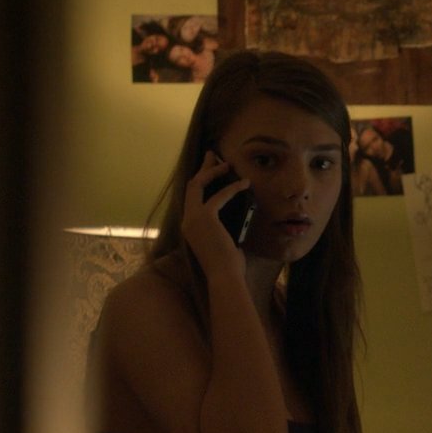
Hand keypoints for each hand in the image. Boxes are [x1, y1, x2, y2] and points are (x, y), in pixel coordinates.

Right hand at [183, 152, 250, 276]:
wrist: (224, 277)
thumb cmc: (228, 266)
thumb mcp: (225, 241)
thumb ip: (225, 228)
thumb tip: (239, 216)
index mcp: (190, 226)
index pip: (193, 198)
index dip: (201, 182)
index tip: (211, 171)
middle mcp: (187, 220)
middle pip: (191, 186)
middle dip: (203, 169)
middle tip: (214, 155)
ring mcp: (193, 219)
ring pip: (198, 185)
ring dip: (213, 172)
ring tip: (227, 163)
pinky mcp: (205, 218)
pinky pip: (219, 196)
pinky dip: (232, 188)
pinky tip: (244, 183)